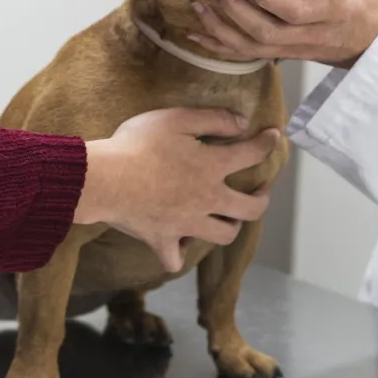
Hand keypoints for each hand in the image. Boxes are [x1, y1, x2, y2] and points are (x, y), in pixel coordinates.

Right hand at [77, 108, 280, 271]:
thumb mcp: (177, 118)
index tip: (273, 138)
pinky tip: (179, 246)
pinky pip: (175, 259)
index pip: (251, 155)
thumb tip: (243, 124)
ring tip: (229, 217)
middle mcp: (207, 200)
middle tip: (261, 191)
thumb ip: (214, 119)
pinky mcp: (162, 240)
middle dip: (261, 199)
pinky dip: (179, 254)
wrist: (104, 179)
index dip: (266, 144)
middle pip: (250, 209)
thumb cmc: (138, 144)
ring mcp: (186, 224)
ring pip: (223, 235)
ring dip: (231, 227)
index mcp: (212, 167)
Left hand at [189, 0, 377, 68]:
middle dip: (235, 8)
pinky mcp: (281, 56)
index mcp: (331, 11)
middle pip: (265, 31)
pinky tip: (195, 34)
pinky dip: (218, 46)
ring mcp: (293, 49)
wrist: (371, 43)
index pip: (294, 10)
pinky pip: (245, 56)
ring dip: (219, 28)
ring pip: (251, 47)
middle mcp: (309, 35)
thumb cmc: (364, 2)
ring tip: (196, 4)